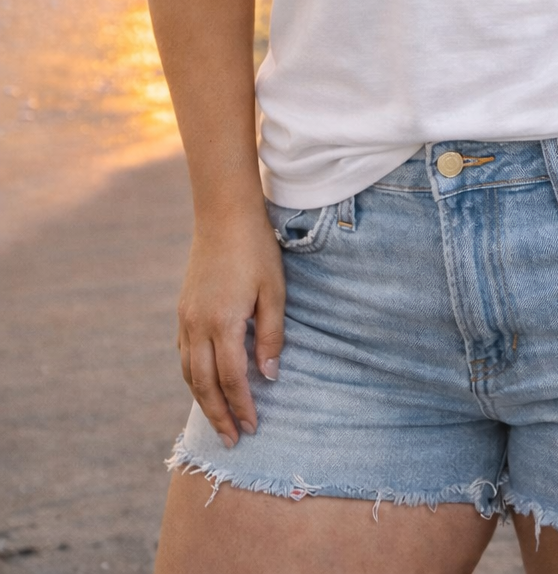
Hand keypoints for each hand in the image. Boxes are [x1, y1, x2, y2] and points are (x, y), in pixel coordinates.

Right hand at [177, 207, 284, 445]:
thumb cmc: (256, 251)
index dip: (243, 406)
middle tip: (233, 441)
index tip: (253, 428)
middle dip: (219, 415)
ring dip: (203, 401)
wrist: (224, 216)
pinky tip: (204, 385)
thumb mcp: (274, 291)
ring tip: (219, 422)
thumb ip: (272, 335)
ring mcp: (186, 319)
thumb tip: (270, 376)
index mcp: (223, 323)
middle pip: (204, 384)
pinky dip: (192, 377)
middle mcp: (198, 326)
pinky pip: (183, 355)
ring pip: (188, 373)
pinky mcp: (182, 311)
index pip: (232, 378)